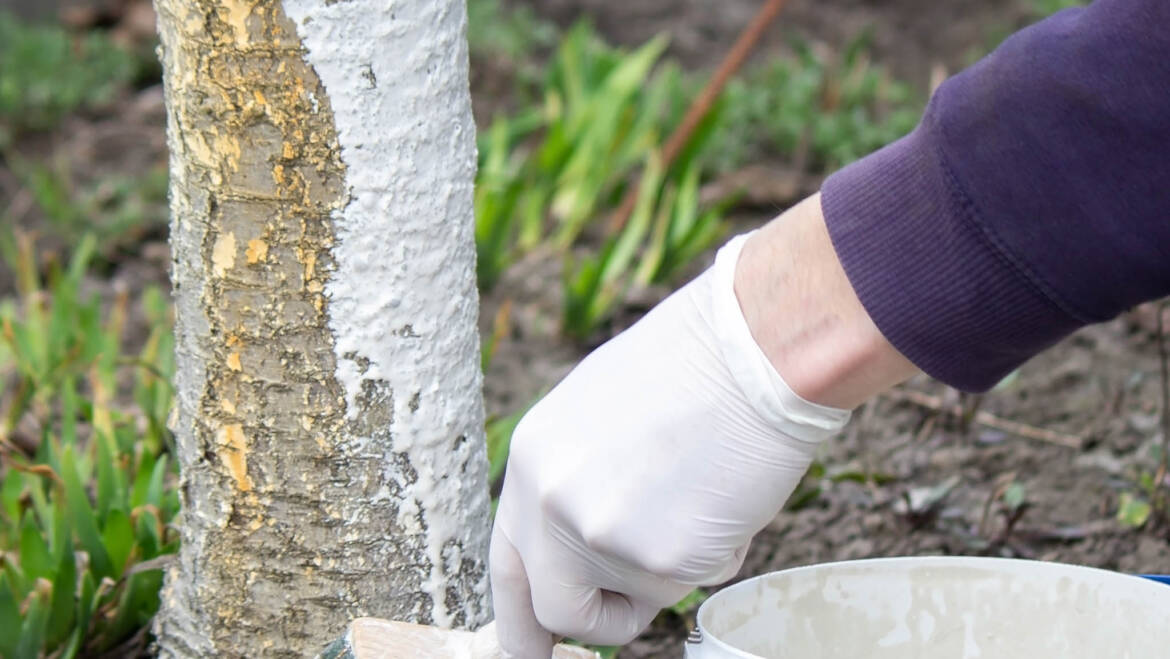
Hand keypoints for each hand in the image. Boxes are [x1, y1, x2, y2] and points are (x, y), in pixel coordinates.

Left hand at [489, 232, 851, 656]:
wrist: (755, 345)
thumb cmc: (696, 368)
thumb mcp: (603, 415)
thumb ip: (582, 481)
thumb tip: (587, 547)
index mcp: (534, 460)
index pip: (510, 563)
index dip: (522, 615)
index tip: (526, 652)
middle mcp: (550, 502)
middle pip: (555, 610)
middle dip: (596, 625)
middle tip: (622, 624)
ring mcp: (599, 534)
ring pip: (636, 599)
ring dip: (669, 572)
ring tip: (701, 496)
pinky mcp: (656, 558)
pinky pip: (686, 585)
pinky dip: (713, 555)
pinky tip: (726, 495)